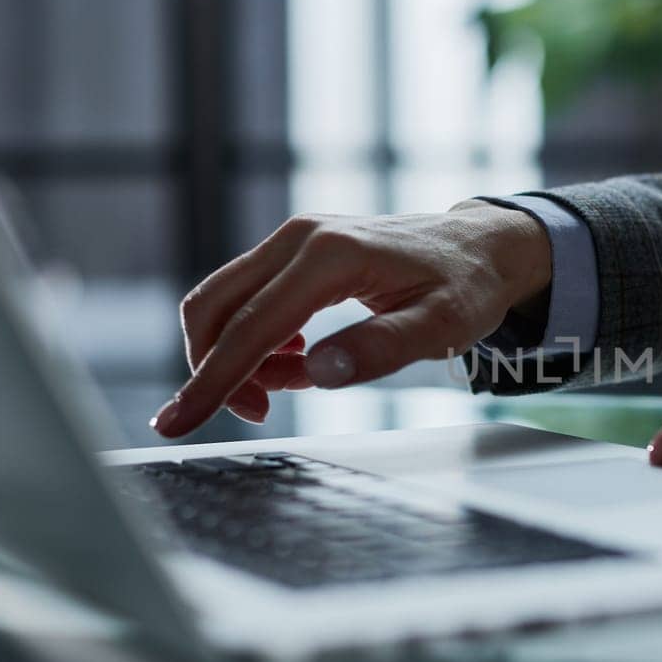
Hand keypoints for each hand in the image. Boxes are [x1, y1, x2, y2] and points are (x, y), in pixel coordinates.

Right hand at [150, 203, 550, 437]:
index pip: (252, 327)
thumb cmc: (467, 286)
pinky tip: (298, 363)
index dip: (212, 381)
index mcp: (331, 256)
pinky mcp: (296, 251)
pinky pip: (250, 300)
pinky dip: (256, 341)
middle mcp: (300, 237)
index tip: (178, 423)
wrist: (483, 247)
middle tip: (255, 414)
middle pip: (214, 307)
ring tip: (287, 389)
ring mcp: (294, 240)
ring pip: (225, 303)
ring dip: (236, 357)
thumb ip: (381, 348)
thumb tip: (317, 373)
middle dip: (214, 370)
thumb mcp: (443, 326)